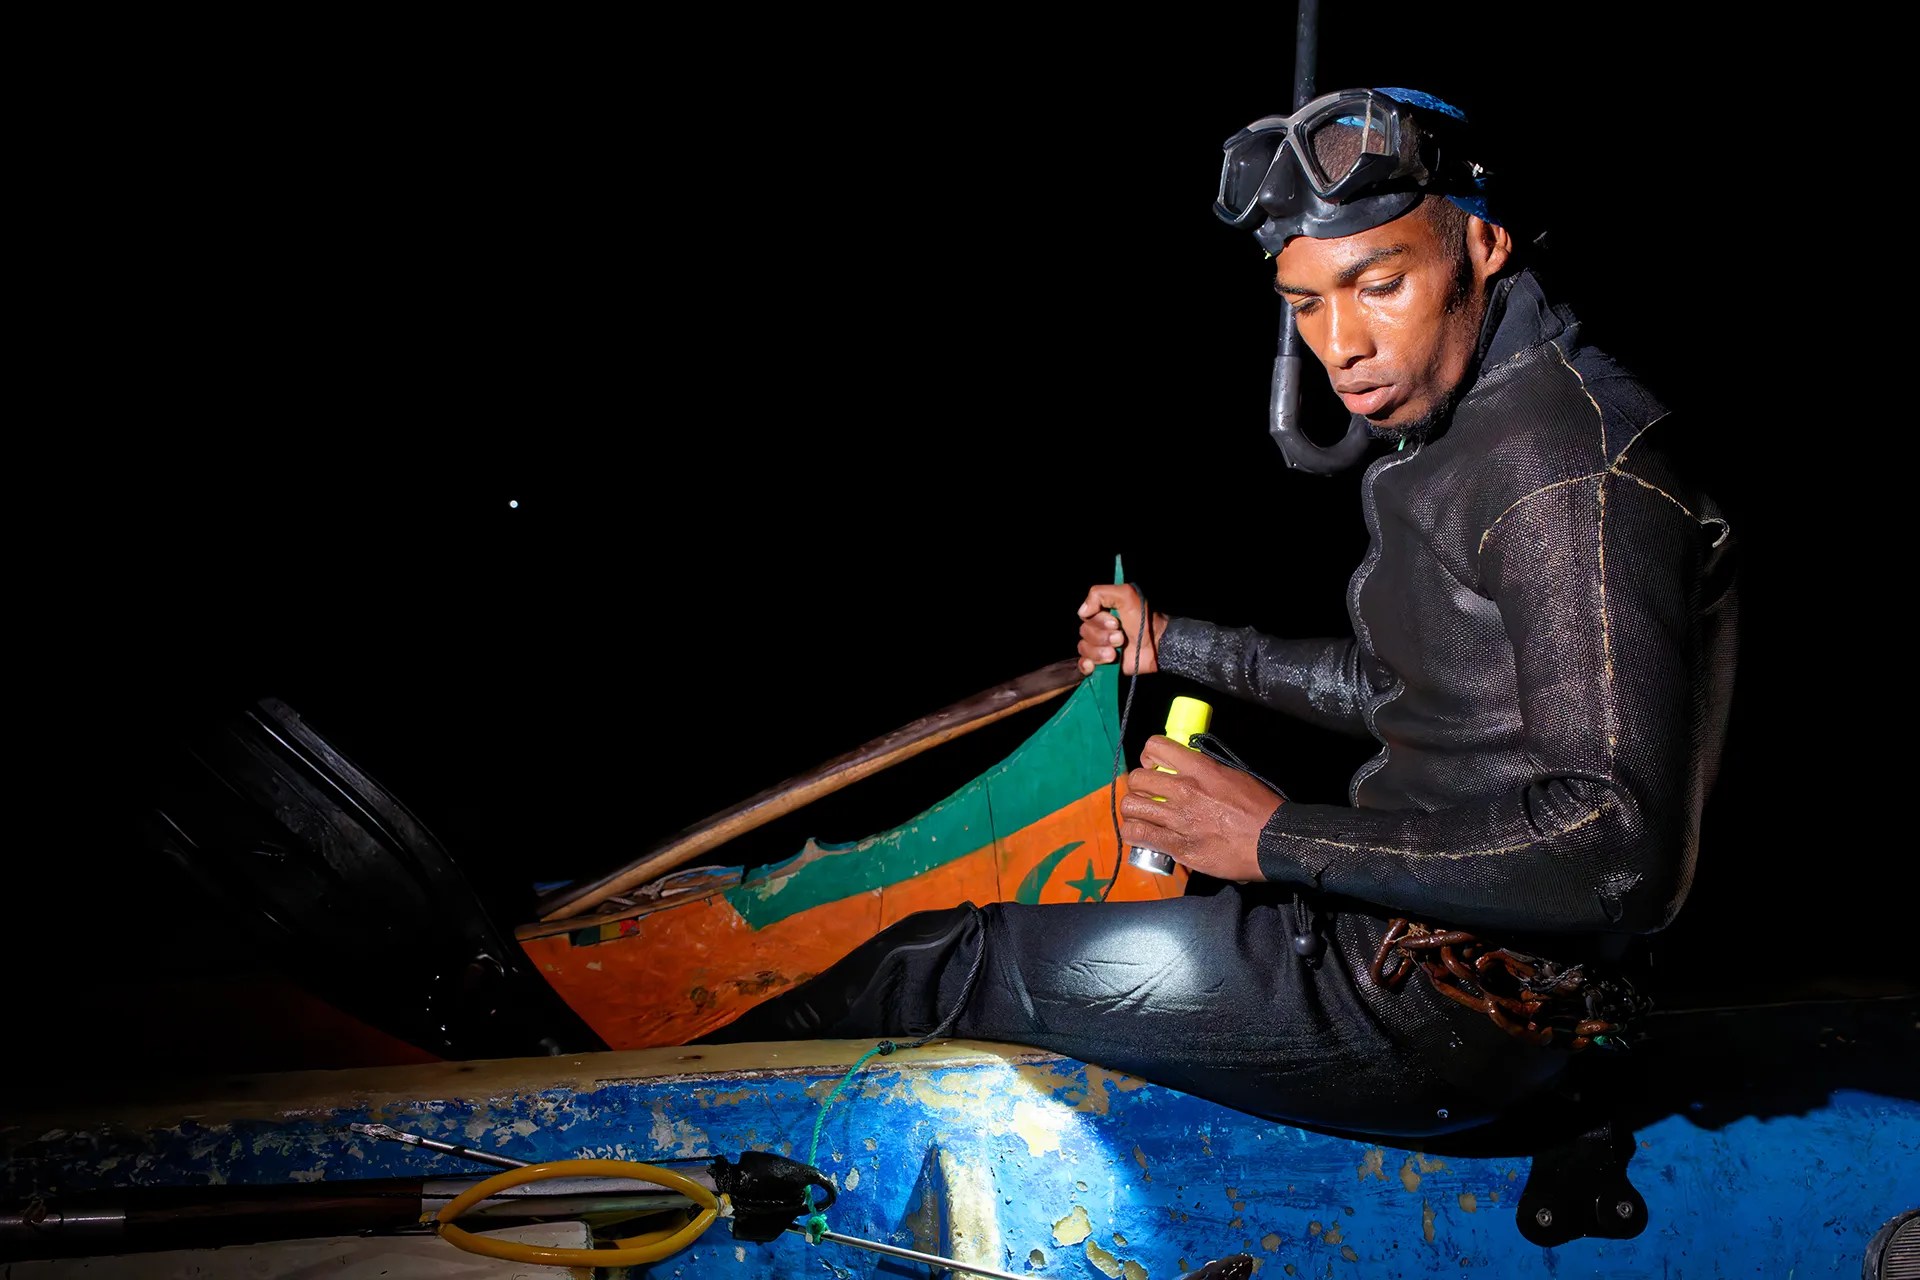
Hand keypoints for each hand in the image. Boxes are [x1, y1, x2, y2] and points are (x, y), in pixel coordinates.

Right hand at [1076, 583, 1167, 676]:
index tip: (1115, 623)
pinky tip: (1094, 666)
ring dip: (1100, 652)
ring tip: (1115, 653)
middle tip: (1121, 638)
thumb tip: (1082, 611)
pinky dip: (1086, 665)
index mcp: (1102, 611)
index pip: (1085, 615)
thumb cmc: (1144, 619)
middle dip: (1103, 637)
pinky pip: (1083, 664)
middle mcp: (1099, 628)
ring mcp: (1100, 646)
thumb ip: (1100, 594)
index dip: (1098, 621)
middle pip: (1084, 632)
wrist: (1156, 645)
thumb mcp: (1126, 595)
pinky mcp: (1102, 663)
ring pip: (1084, 648)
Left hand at [1119, 736, 1280, 881]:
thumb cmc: (1259, 808)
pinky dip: (1134, 834)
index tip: (1154, 766)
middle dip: (1139, 786)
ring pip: (1131, 807)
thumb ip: (1206, 771)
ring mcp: (1178, 819)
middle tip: (1148, 796)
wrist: (1273, 841)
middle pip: (1137, 779)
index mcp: (1200, 769)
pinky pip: (1138, 835)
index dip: (1148, 756)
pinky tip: (1142, 835)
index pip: (1155, 746)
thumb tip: (1188, 769)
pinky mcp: (1178, 846)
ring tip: (1144, 816)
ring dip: (1134, 811)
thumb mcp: (1233, 775)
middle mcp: (1184, 790)